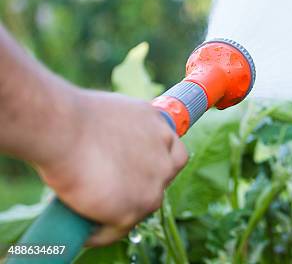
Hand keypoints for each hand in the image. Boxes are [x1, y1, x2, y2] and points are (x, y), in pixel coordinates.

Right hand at [34, 87, 187, 245]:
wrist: (63, 129)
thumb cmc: (75, 116)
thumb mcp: (113, 112)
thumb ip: (124, 129)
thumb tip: (111, 143)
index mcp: (160, 127)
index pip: (174, 152)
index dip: (159, 162)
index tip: (142, 168)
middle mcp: (164, 156)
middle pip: (163, 178)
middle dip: (144, 184)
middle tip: (116, 189)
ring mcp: (153, 185)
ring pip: (143, 205)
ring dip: (124, 209)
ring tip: (96, 213)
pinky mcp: (133, 208)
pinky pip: (118, 229)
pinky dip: (102, 233)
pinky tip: (86, 233)